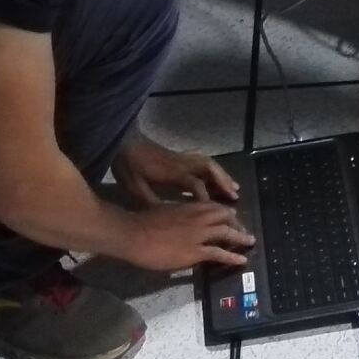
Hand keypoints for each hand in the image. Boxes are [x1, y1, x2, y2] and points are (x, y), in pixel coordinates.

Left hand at [112, 133, 239, 205]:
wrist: (123, 142)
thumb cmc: (128, 166)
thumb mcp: (134, 188)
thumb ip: (151, 202)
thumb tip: (165, 216)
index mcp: (171, 172)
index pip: (194, 183)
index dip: (203, 196)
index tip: (211, 211)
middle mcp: (181, 163)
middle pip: (209, 169)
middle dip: (223, 182)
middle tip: (235, 195)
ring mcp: (181, 157)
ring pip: (208, 163)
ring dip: (222, 174)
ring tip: (233, 186)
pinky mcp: (179, 155)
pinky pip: (202, 159)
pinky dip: (213, 167)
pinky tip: (217, 174)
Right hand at [123, 202, 255, 270]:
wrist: (134, 234)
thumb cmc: (142, 222)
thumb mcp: (164, 211)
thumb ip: (176, 215)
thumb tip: (180, 220)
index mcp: (190, 207)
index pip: (214, 206)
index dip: (224, 212)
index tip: (230, 217)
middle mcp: (198, 217)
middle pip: (225, 216)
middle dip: (236, 223)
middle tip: (243, 230)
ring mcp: (198, 234)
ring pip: (226, 232)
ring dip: (240, 237)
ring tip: (250, 242)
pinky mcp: (195, 251)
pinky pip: (219, 253)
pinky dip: (232, 256)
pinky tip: (241, 260)